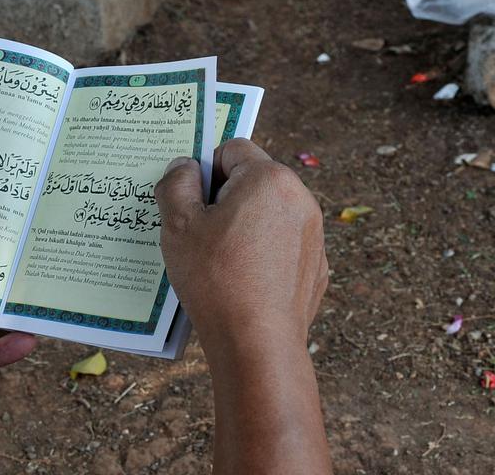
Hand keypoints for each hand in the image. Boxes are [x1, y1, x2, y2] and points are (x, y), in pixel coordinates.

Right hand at [156, 138, 327, 351]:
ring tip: (220, 262)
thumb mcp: (179, 226)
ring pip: (269, 213)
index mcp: (269, 179)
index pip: (232, 149)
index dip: (205, 171)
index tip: (192, 204)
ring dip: (245, 226)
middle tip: (201, 234)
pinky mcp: (317, 265)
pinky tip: (244, 281)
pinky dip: (264, 254)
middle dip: (225, 199)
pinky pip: (284, 245)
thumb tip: (184, 166)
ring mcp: (314, 234)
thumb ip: (176, 184)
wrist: (258, 344)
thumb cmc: (216, 280)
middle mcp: (301, 198)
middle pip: (254, 180)